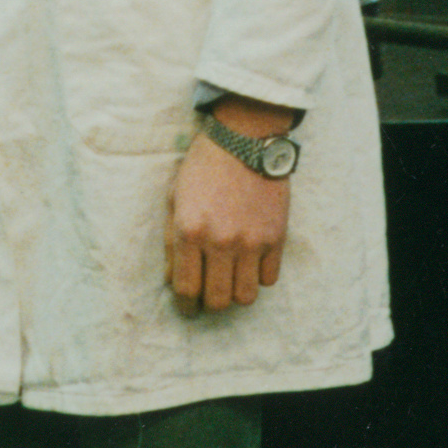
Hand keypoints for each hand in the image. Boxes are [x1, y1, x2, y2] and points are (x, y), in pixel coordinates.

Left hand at [166, 121, 289, 310]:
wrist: (243, 139)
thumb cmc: (202, 168)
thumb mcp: (174, 199)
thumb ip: (171, 242)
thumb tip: (172, 279)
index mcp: (190, 231)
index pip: (186, 290)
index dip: (185, 306)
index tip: (188, 308)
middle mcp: (221, 242)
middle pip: (218, 301)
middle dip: (210, 304)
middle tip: (209, 296)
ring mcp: (251, 242)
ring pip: (246, 297)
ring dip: (236, 294)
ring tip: (231, 281)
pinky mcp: (276, 238)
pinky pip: (269, 279)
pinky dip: (259, 277)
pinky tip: (251, 263)